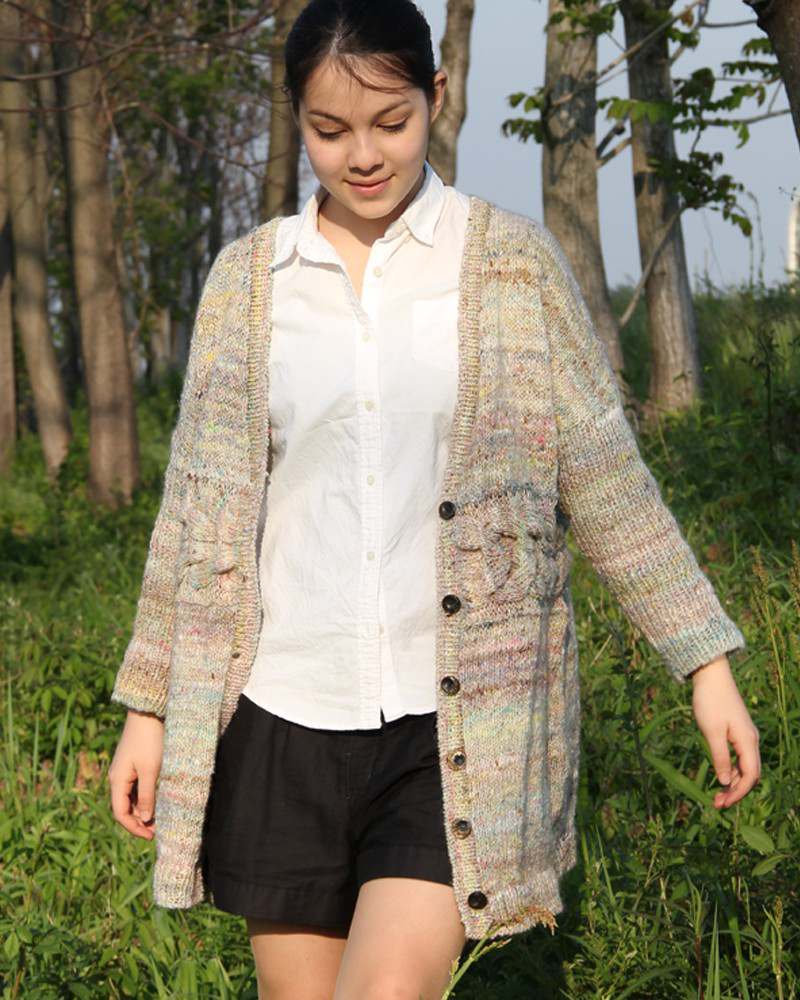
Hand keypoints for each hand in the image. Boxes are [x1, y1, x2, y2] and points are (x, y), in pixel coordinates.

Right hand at [108, 709, 164, 839]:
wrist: (148, 712)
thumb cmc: (150, 740)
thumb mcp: (150, 770)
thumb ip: (146, 796)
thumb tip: (144, 820)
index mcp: (117, 781)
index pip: (120, 814)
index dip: (134, 828)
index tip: (151, 836)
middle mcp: (117, 778)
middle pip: (124, 808)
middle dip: (139, 822)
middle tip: (158, 830)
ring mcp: (124, 770)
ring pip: (130, 798)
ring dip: (142, 810)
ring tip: (160, 819)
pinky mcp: (132, 764)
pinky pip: (135, 787)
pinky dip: (144, 798)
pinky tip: (157, 801)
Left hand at [690, 655, 760, 808]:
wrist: (711, 676)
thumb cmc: (710, 702)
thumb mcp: (712, 732)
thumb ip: (720, 757)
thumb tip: (726, 782)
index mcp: (748, 741)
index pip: (750, 776)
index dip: (738, 793)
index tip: (722, 803)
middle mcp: (751, 740)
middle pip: (750, 774)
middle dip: (736, 791)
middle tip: (716, 803)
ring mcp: (746, 736)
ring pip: (745, 767)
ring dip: (733, 782)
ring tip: (716, 796)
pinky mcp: (738, 732)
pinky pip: (740, 757)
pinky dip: (732, 770)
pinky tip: (721, 777)